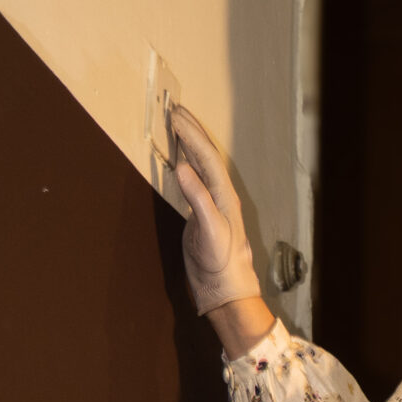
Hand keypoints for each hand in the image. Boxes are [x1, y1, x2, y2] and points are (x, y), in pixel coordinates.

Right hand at [171, 106, 264, 320]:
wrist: (226, 290)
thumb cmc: (222, 265)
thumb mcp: (210, 233)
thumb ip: (199, 200)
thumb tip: (183, 167)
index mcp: (225, 197)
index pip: (207, 158)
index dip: (192, 135)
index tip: (176, 116)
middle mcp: (221, 196)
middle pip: (206, 156)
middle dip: (192, 132)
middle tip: (175, 110)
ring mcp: (213, 205)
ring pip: (202, 167)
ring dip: (189, 145)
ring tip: (177, 125)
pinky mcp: (204, 215)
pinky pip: (196, 181)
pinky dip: (187, 165)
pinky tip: (180, 160)